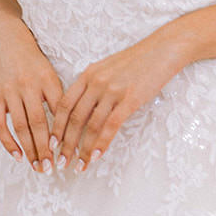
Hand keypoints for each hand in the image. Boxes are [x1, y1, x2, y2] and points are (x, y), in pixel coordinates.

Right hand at [0, 20, 64, 171]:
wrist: (6, 37)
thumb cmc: (33, 58)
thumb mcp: (51, 72)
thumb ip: (58, 96)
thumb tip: (70, 125)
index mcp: (48, 80)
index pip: (60, 113)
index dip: (66, 134)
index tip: (73, 153)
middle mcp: (29, 86)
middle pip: (40, 124)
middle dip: (47, 149)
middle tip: (53, 169)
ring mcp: (10, 91)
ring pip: (21, 126)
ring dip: (30, 150)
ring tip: (38, 167)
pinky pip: (0, 123)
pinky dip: (8, 142)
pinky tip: (17, 156)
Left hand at [50, 27, 187, 170]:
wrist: (163, 50)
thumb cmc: (137, 60)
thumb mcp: (108, 68)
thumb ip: (94, 85)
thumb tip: (85, 107)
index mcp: (88, 75)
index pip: (64, 105)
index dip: (56, 126)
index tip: (51, 143)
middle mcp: (96, 82)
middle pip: (74, 118)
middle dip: (66, 144)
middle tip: (61, 162)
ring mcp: (112, 91)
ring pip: (91, 125)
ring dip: (83, 149)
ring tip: (80, 165)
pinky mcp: (130, 99)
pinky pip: (110, 126)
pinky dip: (101, 143)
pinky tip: (96, 156)